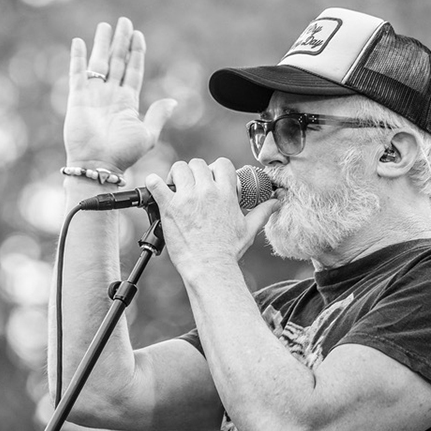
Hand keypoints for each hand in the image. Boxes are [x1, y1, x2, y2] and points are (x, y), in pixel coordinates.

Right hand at [64, 18, 175, 171]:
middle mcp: (110, 94)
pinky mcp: (77, 98)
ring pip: (99, 62)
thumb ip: (158, 116)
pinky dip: (77, 57)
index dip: (136, 52)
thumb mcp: (147, 134)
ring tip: (106, 26)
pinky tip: (79, 42)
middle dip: (121, 41)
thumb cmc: (123, 154)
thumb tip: (173, 101)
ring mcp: (93, 95)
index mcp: (127, 101)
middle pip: (117, 61)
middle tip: (124, 22)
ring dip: (102, 44)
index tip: (138, 35)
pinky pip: (77, 73)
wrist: (99, 164)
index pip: (133, 70)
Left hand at [145, 158, 279, 271]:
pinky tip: (155, 187)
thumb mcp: (249, 229)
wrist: (209, 266)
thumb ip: (262, 211)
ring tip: (176, 185)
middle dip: (195, 172)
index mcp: (226, 193)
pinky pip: (156, 185)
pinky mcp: (170, 207)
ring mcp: (187, 198)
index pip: (221, 163)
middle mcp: (206, 191)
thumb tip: (276, 202)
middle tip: (192, 184)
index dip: (216, 168)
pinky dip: (153, 183)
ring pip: (179, 168)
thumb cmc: (228, 250)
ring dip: (176, 175)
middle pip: (198, 164)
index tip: (212, 179)